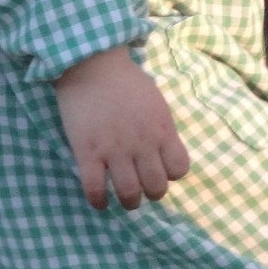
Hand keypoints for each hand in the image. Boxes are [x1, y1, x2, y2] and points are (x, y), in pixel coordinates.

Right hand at [55, 47, 188, 209]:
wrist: (93, 66)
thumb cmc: (126, 82)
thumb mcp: (157, 104)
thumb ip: (161, 128)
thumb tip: (163, 149)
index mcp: (163, 131)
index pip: (180, 169)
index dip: (172, 175)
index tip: (162, 171)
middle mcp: (143, 144)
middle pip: (156, 187)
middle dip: (152, 193)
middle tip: (144, 191)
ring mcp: (114, 150)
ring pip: (129, 192)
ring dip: (129, 202)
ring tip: (126, 200)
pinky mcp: (87, 151)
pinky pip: (95, 187)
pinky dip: (98, 201)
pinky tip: (99, 202)